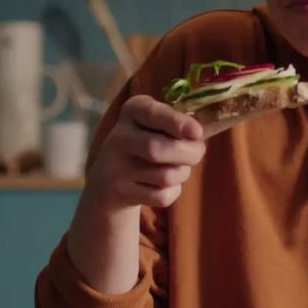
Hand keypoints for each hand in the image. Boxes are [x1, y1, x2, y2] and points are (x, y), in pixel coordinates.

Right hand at [85, 95, 206, 211]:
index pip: (152, 113)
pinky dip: (172, 192)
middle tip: (198, 154)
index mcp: (132, 111)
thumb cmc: (147, 144)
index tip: (197, 132)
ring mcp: (117, 166)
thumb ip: (178, 126)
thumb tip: (197, 138)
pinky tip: (161, 186)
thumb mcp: (158, 125)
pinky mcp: (122, 192)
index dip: (176, 122)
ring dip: (182, 174)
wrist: (109, 179)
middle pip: (158, 149)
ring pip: (165, 176)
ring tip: (175, 169)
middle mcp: (119, 136)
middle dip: (189, 154)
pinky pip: (162, 196)